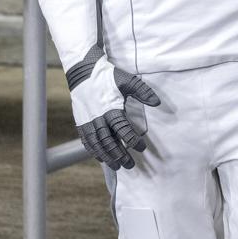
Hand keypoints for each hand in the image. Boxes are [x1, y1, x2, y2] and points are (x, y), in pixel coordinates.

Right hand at [68, 55, 160, 169]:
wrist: (83, 71)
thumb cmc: (108, 77)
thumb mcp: (128, 81)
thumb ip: (143, 92)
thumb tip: (157, 102)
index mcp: (111, 108)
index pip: (123, 129)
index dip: (132, 140)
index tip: (142, 147)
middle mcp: (98, 117)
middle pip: (109, 141)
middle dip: (120, 155)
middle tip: (130, 164)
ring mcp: (88, 121)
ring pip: (97, 144)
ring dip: (107, 157)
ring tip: (117, 166)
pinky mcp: (80, 122)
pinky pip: (86, 140)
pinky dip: (93, 151)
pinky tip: (101, 158)